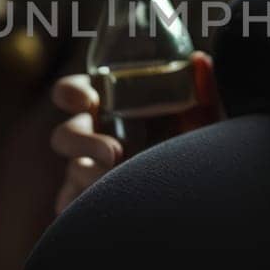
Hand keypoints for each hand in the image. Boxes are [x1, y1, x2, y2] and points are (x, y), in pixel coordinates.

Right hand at [49, 50, 222, 213]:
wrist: (204, 188)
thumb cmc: (194, 142)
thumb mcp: (204, 116)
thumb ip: (202, 88)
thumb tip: (199, 60)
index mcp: (108, 106)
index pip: (71, 92)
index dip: (70, 93)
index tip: (89, 100)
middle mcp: (93, 137)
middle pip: (64, 136)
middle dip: (83, 142)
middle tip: (115, 153)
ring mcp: (90, 171)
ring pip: (73, 172)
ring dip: (93, 177)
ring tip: (123, 183)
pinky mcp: (91, 202)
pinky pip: (72, 206)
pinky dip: (84, 207)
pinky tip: (112, 209)